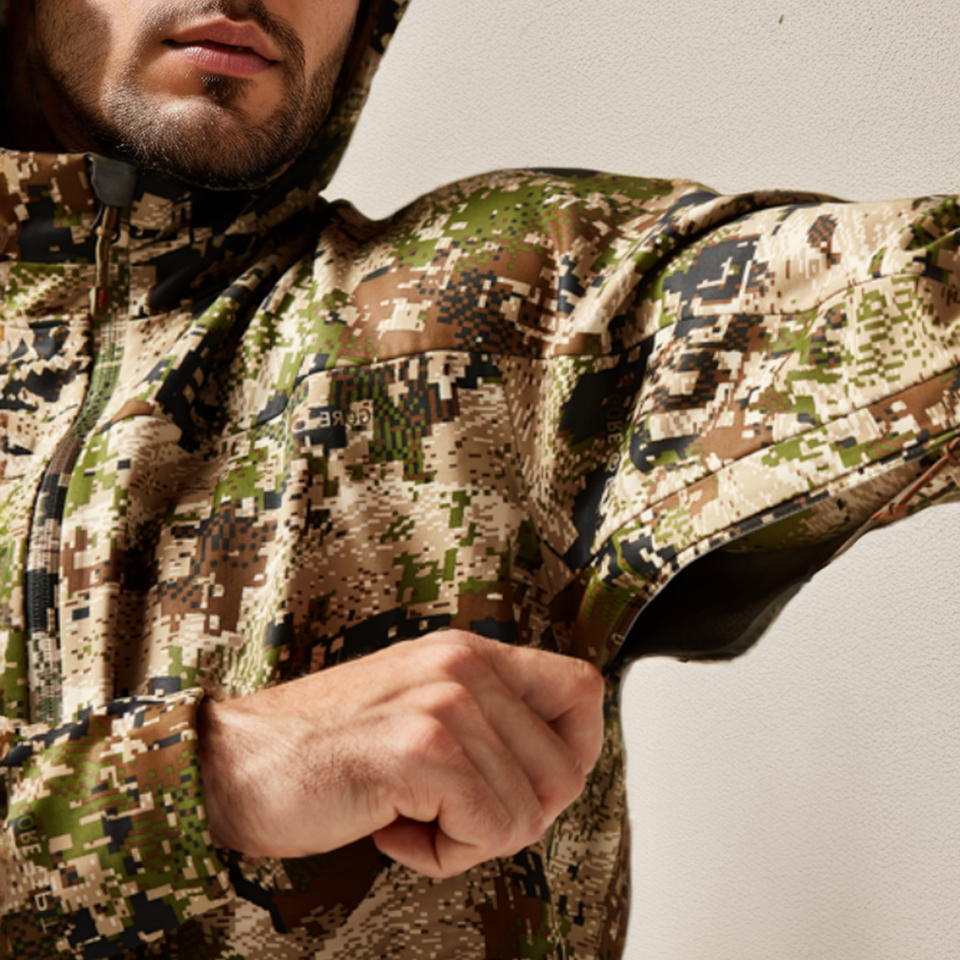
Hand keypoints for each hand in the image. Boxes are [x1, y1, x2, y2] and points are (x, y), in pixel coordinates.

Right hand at [197, 630, 603, 878]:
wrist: (231, 764)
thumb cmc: (324, 749)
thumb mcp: (419, 710)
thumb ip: (485, 723)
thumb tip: (554, 770)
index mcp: (469, 653)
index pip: (583, 689)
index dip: (576, 751)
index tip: (529, 784)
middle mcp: (465, 665)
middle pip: (566, 770)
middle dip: (513, 816)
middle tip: (447, 812)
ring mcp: (445, 703)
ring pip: (530, 812)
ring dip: (469, 838)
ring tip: (408, 813)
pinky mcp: (422, 749)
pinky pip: (489, 833)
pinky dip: (442, 855)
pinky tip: (391, 827)